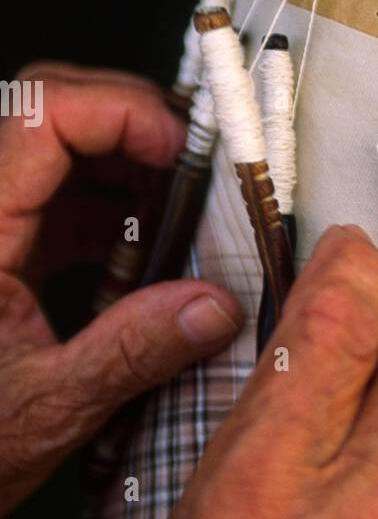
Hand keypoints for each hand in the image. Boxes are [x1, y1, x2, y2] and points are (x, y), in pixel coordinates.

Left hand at [0, 62, 242, 513]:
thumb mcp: (46, 408)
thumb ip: (133, 351)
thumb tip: (214, 307)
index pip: (42, 113)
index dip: (121, 111)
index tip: (183, 150)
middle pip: (50, 110)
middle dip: (132, 124)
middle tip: (198, 166)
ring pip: (59, 152)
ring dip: (127, 168)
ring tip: (186, 211)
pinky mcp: (0, 253)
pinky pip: (58, 202)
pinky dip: (111, 212)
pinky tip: (149, 253)